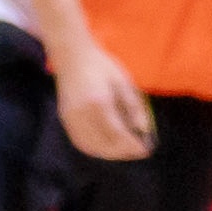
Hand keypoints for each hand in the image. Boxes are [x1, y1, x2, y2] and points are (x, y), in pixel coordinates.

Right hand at [54, 34, 154, 161]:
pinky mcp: (64, 119)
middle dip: (122, 153)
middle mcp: (81, 114)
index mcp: (98, 102)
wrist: (72, 56)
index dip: (132, 145)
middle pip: (103, 144)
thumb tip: (143, 131)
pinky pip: (80, 142)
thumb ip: (134, 108)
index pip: (117, 133)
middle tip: (138, 152)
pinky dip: (95, 149)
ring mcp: (70, 118)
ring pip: (90, 146)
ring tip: (125, 151)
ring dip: (109, 154)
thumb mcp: (124, 83)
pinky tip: (108, 147)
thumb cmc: (102, 66)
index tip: (146, 150)